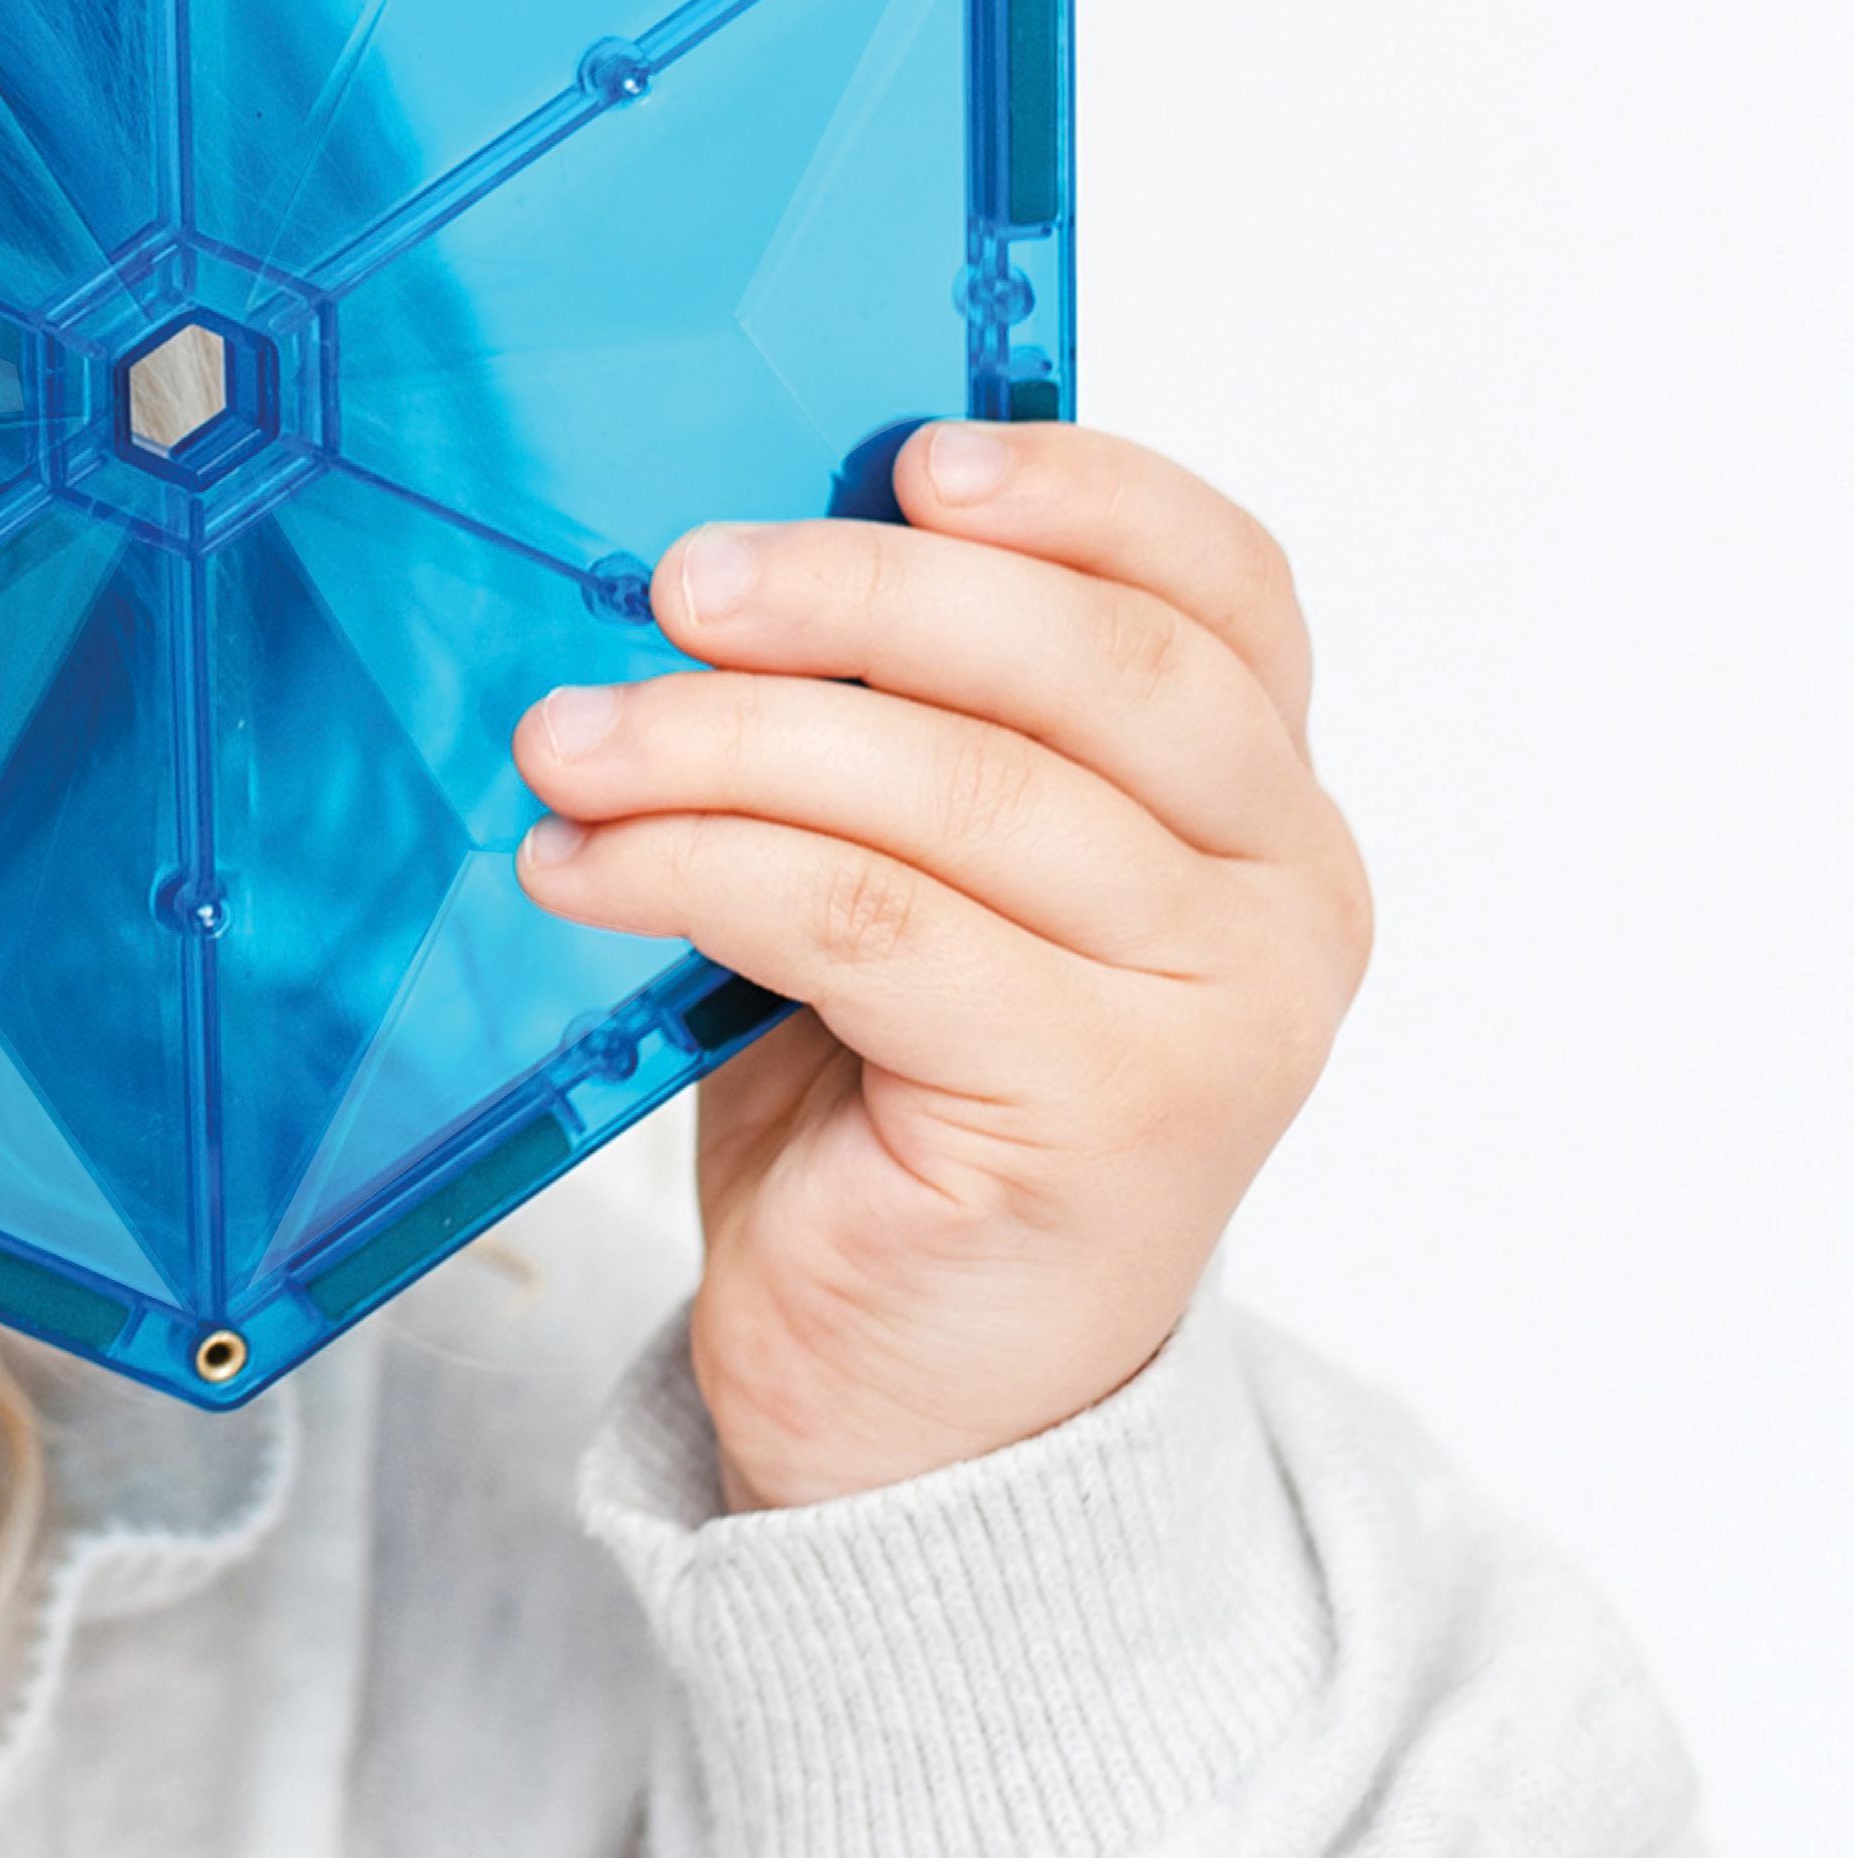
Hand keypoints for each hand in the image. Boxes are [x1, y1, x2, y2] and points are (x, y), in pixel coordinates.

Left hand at [512, 424, 1370, 1511]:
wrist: (925, 1402)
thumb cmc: (910, 1092)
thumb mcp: (941, 868)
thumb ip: (920, 718)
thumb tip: (741, 546)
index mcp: (1266, 799)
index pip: (1226, 586)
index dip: (1078, 490)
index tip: (910, 456)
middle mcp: (1286, 893)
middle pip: (1091, 665)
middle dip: (860, 597)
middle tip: (680, 584)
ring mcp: (1217, 1012)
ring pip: (953, 792)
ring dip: (724, 742)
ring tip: (572, 741)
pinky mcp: (1104, 1112)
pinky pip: (866, 922)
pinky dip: (699, 865)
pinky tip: (588, 863)